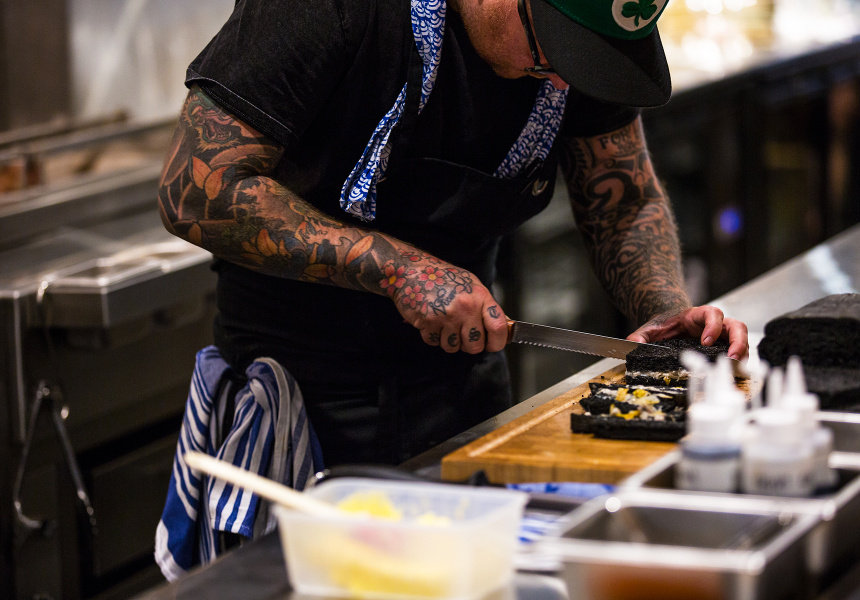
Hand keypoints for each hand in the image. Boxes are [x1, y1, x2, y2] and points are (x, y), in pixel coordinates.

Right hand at [384, 260, 507, 352]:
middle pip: (475, 346)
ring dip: (448, 341)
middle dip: (469, 346)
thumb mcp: (471, 285)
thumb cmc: (443, 277)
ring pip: (453, 347)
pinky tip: (431, 321)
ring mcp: (447, 315)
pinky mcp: (428, 322)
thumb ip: (485, 306)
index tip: (492, 344)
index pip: (499, 328)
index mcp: (480, 297)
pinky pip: (434, 342)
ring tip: (444, 324)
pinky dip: (432, 336)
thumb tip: (501, 328)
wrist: (412, 270)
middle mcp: (466, 307)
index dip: (497, 342)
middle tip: (462, 335)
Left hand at [626, 306, 748, 360]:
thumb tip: (632, 344)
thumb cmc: (664, 327)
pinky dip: (740, 364)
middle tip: (732, 357)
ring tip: (736, 370)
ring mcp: (722, 337)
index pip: (712, 314)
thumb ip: (641, 336)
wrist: (670, 327)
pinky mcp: (724, 349)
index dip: (713, 326)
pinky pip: (739, 353)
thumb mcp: (650, 330)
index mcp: (697, 316)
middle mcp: (714, 325)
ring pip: (742, 340)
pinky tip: (735, 375)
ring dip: (743, 355)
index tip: (705, 341)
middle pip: (735, 326)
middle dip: (737, 341)